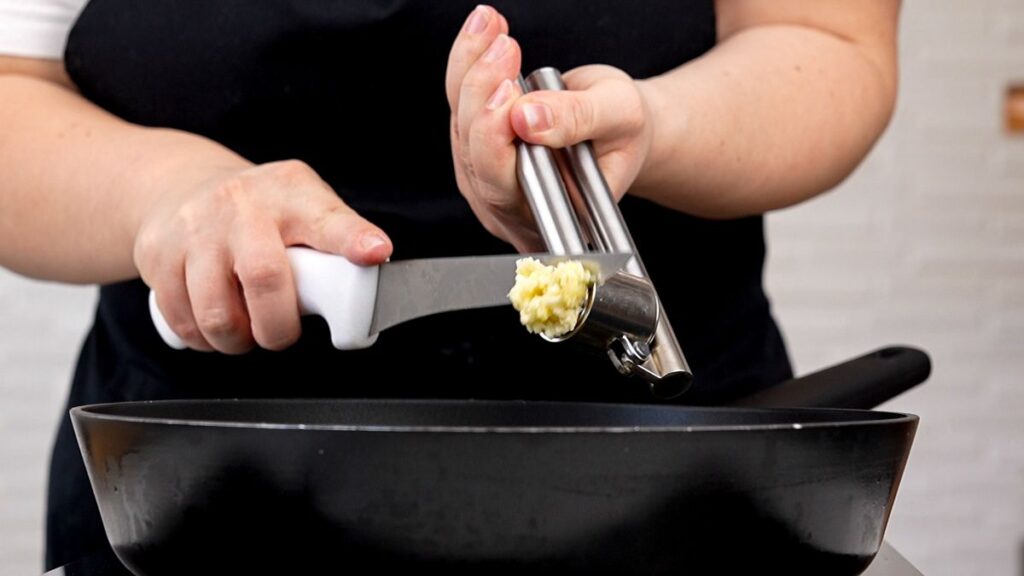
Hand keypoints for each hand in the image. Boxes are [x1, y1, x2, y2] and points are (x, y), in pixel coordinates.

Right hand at [134, 159, 391, 353]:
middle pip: (264, 278)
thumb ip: (338, 241)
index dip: (352, 238)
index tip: (374, 252)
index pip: (329, 218)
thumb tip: (374, 280)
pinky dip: (202, 339)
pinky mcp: (157, 252)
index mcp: (293, 194)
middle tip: (280, 334)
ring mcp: (196, 227)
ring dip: (237, 341)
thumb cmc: (262, 210)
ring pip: (217, 311)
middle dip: (277, 328)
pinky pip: (180, 318)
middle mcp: (243, 204)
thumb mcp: (306, 207)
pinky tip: (214, 328)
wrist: (182, 187)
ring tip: (246, 333)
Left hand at [446, 5, 655, 251]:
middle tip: (504, 48)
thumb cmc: (626, 133)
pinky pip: (459, 104)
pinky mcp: (476, 146)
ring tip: (491, 25)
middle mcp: (506, 207)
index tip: (510, 92)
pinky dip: (467, 63)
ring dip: (471, 68)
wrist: (618, 129)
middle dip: (482, 92)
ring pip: (460, 123)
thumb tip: (526, 117)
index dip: (495, 139)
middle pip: (473, 152)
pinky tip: (483, 30)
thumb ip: (577, 119)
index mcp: (546, 216)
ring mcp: (486, 179)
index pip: (502, 185)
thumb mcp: (621, 117)